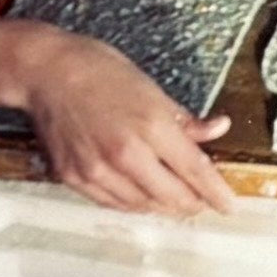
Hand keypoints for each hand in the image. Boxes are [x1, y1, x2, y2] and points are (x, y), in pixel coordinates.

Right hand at [15, 26, 234, 216]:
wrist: (46, 72)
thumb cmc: (99, 69)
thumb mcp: (150, 87)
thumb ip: (184, 118)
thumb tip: (218, 128)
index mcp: (151, 125)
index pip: (194, 170)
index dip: (216, 192)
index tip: (230, 206)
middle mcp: (125, 154)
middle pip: (171, 197)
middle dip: (193, 204)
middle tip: (204, 201)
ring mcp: (97, 170)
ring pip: (142, 206)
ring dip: (163, 206)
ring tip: (175, 199)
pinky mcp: (74, 179)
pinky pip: (112, 204)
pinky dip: (133, 204)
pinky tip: (142, 195)